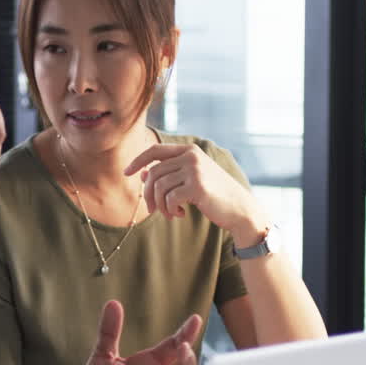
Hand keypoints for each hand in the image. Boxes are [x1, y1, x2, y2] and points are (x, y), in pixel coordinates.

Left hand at [125, 144, 264, 240]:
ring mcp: (195, 170)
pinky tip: (180, 214)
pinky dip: (170, 210)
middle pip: (153, 172)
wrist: (239, 209)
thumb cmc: (213, 194)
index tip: (126, 173)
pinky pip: (169, 199)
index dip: (138, 160)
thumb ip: (169, 174)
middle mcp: (191, 156)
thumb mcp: (190, 180)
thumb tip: (143, 173)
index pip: (155, 150)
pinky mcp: (197, 186)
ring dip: (160, 205)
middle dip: (148, 194)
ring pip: (159, 187)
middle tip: (153, 210)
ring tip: (170, 213)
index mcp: (190, 150)